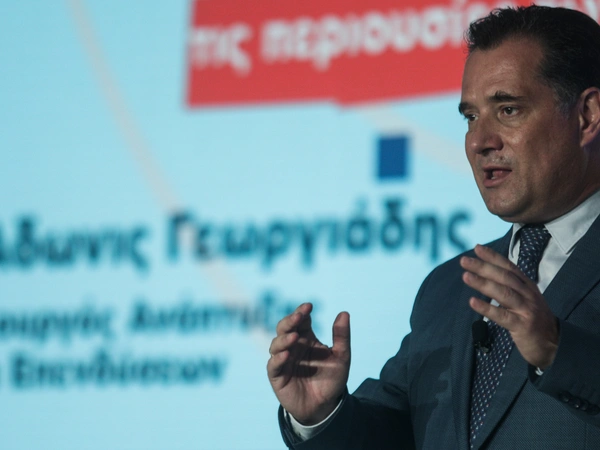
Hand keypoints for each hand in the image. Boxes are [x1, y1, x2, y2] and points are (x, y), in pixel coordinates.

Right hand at [267, 302, 350, 424]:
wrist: (326, 406)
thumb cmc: (332, 379)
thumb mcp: (341, 357)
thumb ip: (342, 336)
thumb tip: (344, 313)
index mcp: (306, 337)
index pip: (300, 319)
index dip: (302, 311)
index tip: (309, 306)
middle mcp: (292, 346)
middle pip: (284, 327)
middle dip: (290, 321)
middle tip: (299, 316)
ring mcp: (283, 360)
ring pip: (276, 344)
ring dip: (284, 339)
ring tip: (294, 337)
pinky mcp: (277, 376)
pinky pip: (273, 365)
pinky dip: (278, 359)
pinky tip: (286, 355)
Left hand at [460, 244, 558, 368]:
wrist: (555, 345)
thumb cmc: (533, 320)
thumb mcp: (525, 299)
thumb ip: (510, 287)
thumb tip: (486, 273)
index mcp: (527, 286)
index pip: (509, 267)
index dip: (493, 257)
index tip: (477, 248)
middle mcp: (528, 294)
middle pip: (504, 277)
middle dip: (483, 267)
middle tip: (464, 261)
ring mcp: (526, 310)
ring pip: (503, 293)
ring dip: (483, 283)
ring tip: (466, 276)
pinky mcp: (523, 326)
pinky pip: (502, 316)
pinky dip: (487, 308)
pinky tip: (472, 302)